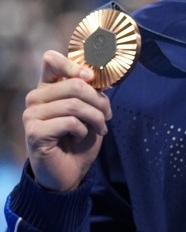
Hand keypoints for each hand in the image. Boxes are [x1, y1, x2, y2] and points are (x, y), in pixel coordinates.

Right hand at [22, 50, 111, 191]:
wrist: (70, 171)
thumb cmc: (80, 139)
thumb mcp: (91, 110)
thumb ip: (92, 91)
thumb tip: (99, 77)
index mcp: (48, 87)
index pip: (51, 60)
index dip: (74, 64)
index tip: (91, 77)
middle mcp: (36, 98)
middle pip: (74, 84)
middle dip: (99, 101)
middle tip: (107, 115)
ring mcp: (31, 114)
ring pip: (75, 104)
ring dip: (96, 118)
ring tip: (99, 129)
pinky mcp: (34, 132)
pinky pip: (70, 122)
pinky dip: (84, 131)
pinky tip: (80, 138)